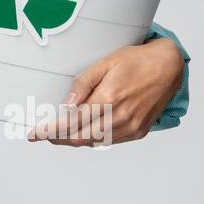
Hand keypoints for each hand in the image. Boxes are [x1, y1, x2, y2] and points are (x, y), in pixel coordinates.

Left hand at [26, 36, 183, 146]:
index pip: (72, 122)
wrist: (168, 67)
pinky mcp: (138, 131)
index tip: (34, 134)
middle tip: (43, 134)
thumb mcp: (105, 63)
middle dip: (58, 138)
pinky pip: (110, 141)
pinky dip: (93, 139)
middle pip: (80, 137)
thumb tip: (67, 104)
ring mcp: (131, 127)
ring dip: (75, 140)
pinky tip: (84, 131)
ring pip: (94, 142)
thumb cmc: (136, 61)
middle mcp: (120, 118)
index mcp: (108, 99)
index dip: (50, 131)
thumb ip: (83, 84)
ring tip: (59, 133)